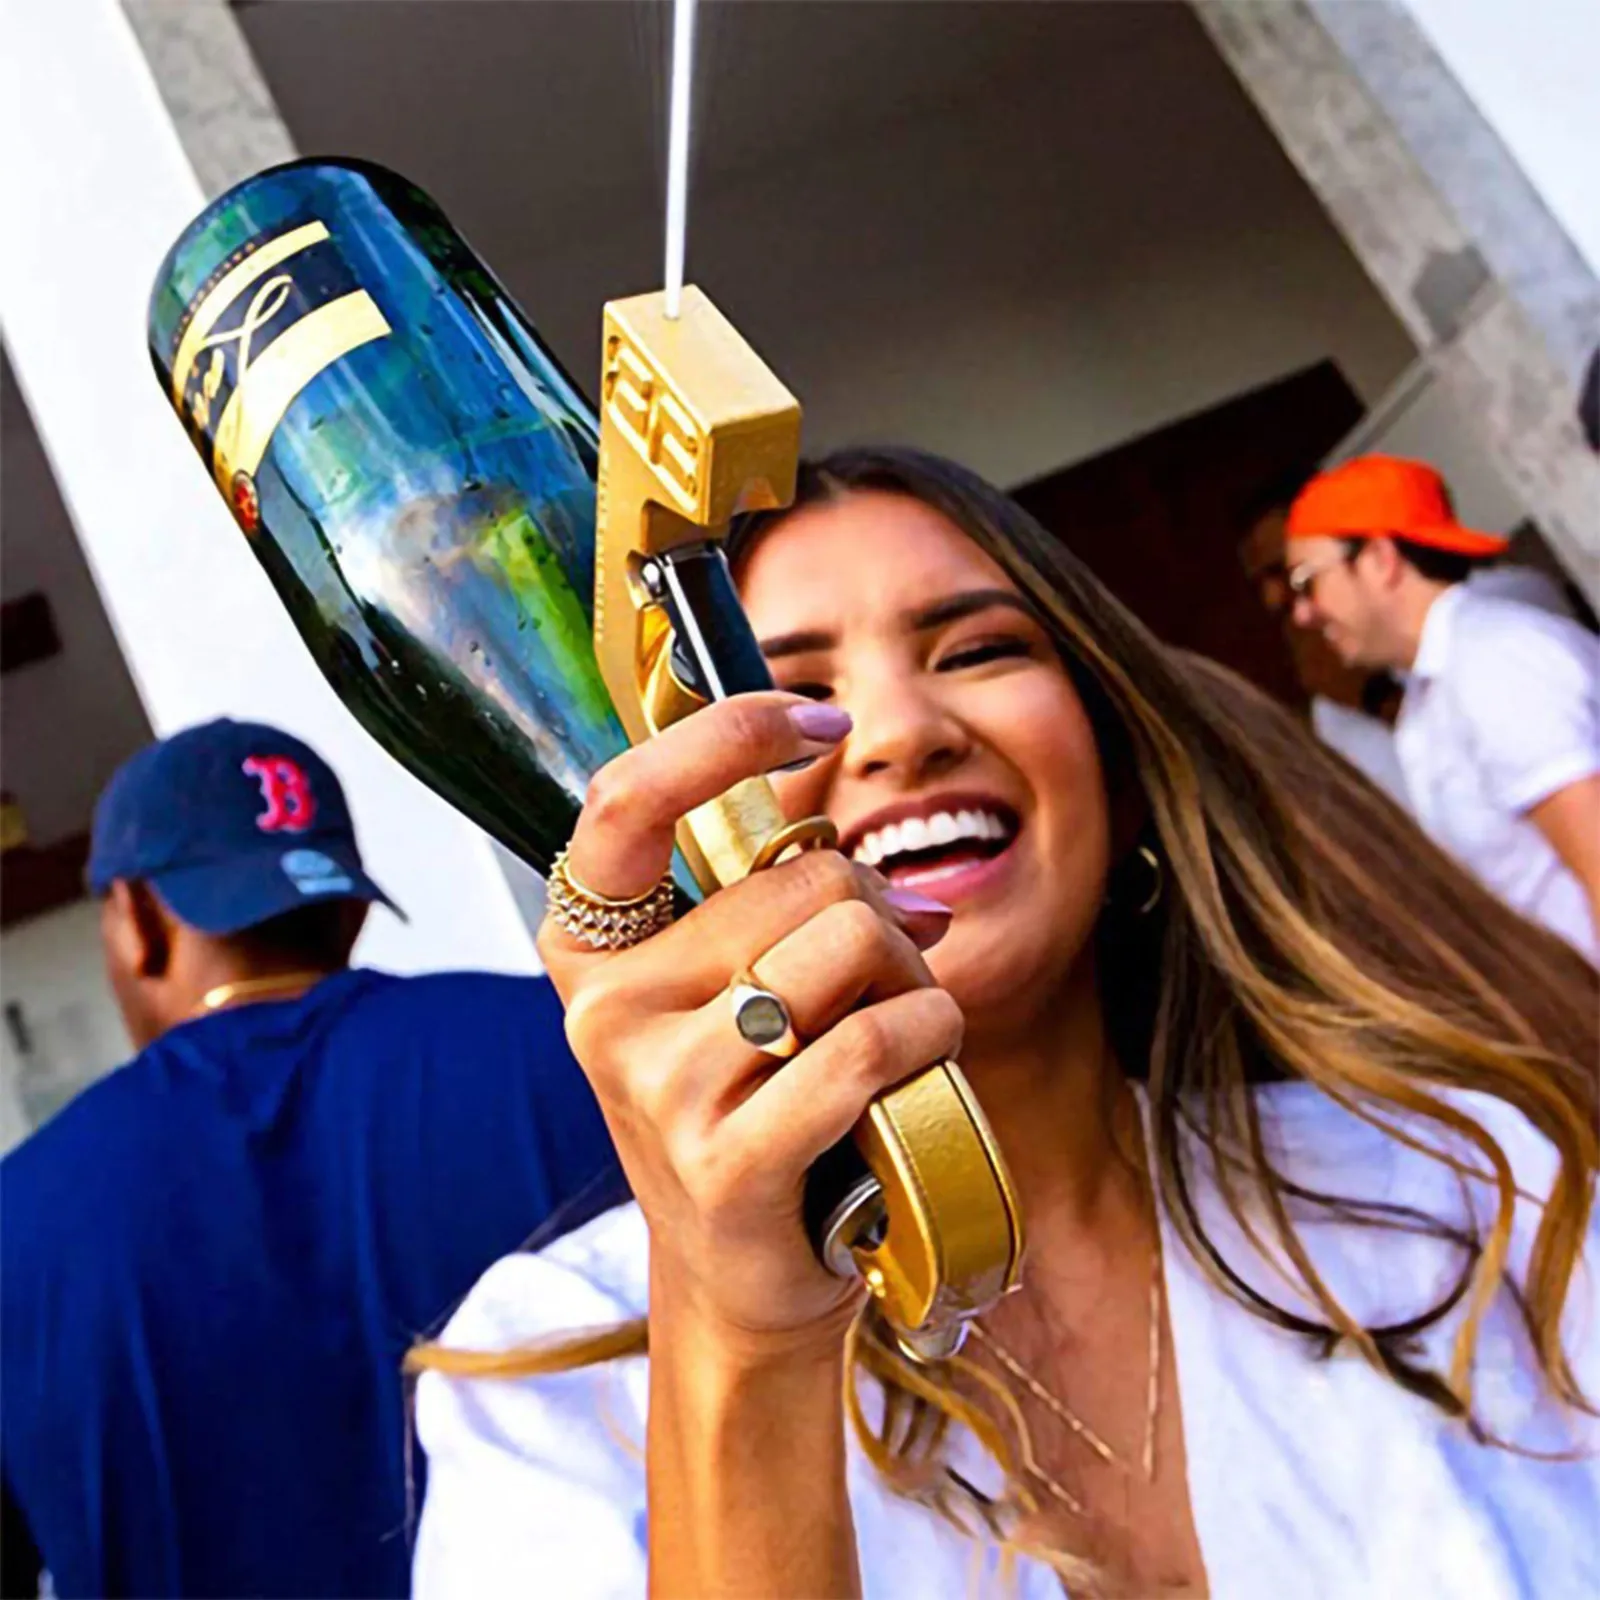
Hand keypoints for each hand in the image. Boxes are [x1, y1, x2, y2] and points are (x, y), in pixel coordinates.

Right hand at [538, 694, 960, 1349]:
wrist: (741, 1280)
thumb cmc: (746, 1111)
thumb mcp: (726, 994)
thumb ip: (769, 906)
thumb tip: (891, 860)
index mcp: (590, 948)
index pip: (630, 798)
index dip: (724, 733)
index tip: (814, 712)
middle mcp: (605, 1008)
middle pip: (803, 878)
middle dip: (882, 913)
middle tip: (889, 971)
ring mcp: (659, 1086)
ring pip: (849, 946)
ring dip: (910, 979)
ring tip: (895, 1030)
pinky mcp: (727, 1159)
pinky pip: (872, 1043)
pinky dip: (929, 1036)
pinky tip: (923, 1061)